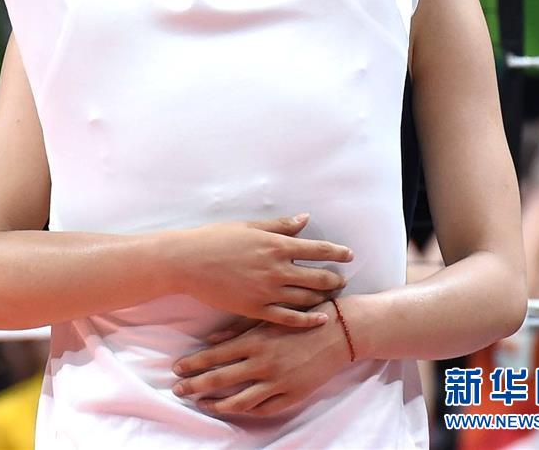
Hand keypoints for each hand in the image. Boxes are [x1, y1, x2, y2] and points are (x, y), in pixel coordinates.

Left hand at [171, 300, 351, 416]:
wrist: (340, 331)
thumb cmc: (304, 315)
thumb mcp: (270, 315)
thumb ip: (239, 327)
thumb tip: (211, 338)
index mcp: (256, 339)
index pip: (215, 355)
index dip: (194, 363)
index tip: (177, 368)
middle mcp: (263, 362)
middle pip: (221, 379)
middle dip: (196, 385)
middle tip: (178, 389)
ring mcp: (277, 381)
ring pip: (239, 400)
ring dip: (216, 403)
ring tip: (201, 404)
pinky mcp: (291, 395)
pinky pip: (263, 409)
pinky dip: (246, 411)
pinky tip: (234, 409)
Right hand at [173, 214, 352, 327]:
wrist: (188, 262)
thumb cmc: (217, 239)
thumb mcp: (251, 226)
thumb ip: (280, 226)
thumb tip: (305, 219)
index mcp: (276, 245)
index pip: (317, 249)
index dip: (336, 253)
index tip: (349, 255)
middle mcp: (276, 269)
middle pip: (317, 277)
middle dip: (334, 279)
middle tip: (342, 280)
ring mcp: (266, 292)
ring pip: (305, 298)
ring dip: (323, 297)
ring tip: (332, 296)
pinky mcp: (255, 309)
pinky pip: (287, 317)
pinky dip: (307, 319)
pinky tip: (319, 318)